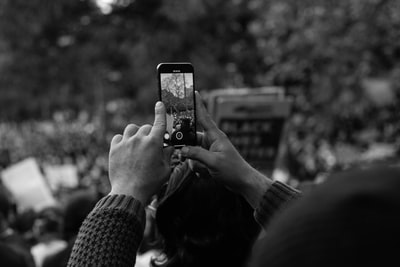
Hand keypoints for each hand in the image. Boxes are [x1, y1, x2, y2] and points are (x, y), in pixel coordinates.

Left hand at [108, 101, 173, 204]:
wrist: (129, 192)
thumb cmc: (150, 183)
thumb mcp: (165, 170)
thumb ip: (168, 155)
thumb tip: (170, 147)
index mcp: (154, 143)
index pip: (159, 122)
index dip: (160, 112)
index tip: (159, 104)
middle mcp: (139, 139)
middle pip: (146, 127)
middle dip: (151, 134)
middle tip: (151, 145)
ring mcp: (126, 143)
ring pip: (132, 129)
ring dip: (136, 133)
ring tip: (137, 143)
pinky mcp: (114, 149)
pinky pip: (119, 137)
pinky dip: (123, 140)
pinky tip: (126, 148)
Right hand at [181, 92, 272, 207]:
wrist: (242, 182)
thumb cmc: (233, 170)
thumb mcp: (214, 162)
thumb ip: (197, 155)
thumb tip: (182, 150)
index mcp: (215, 136)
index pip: (204, 117)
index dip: (198, 105)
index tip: (193, 92)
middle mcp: (211, 141)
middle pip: (192, 139)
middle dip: (189, 150)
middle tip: (186, 156)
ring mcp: (210, 150)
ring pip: (192, 152)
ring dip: (195, 163)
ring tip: (204, 170)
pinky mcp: (209, 159)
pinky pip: (195, 160)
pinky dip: (198, 168)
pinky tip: (205, 174)